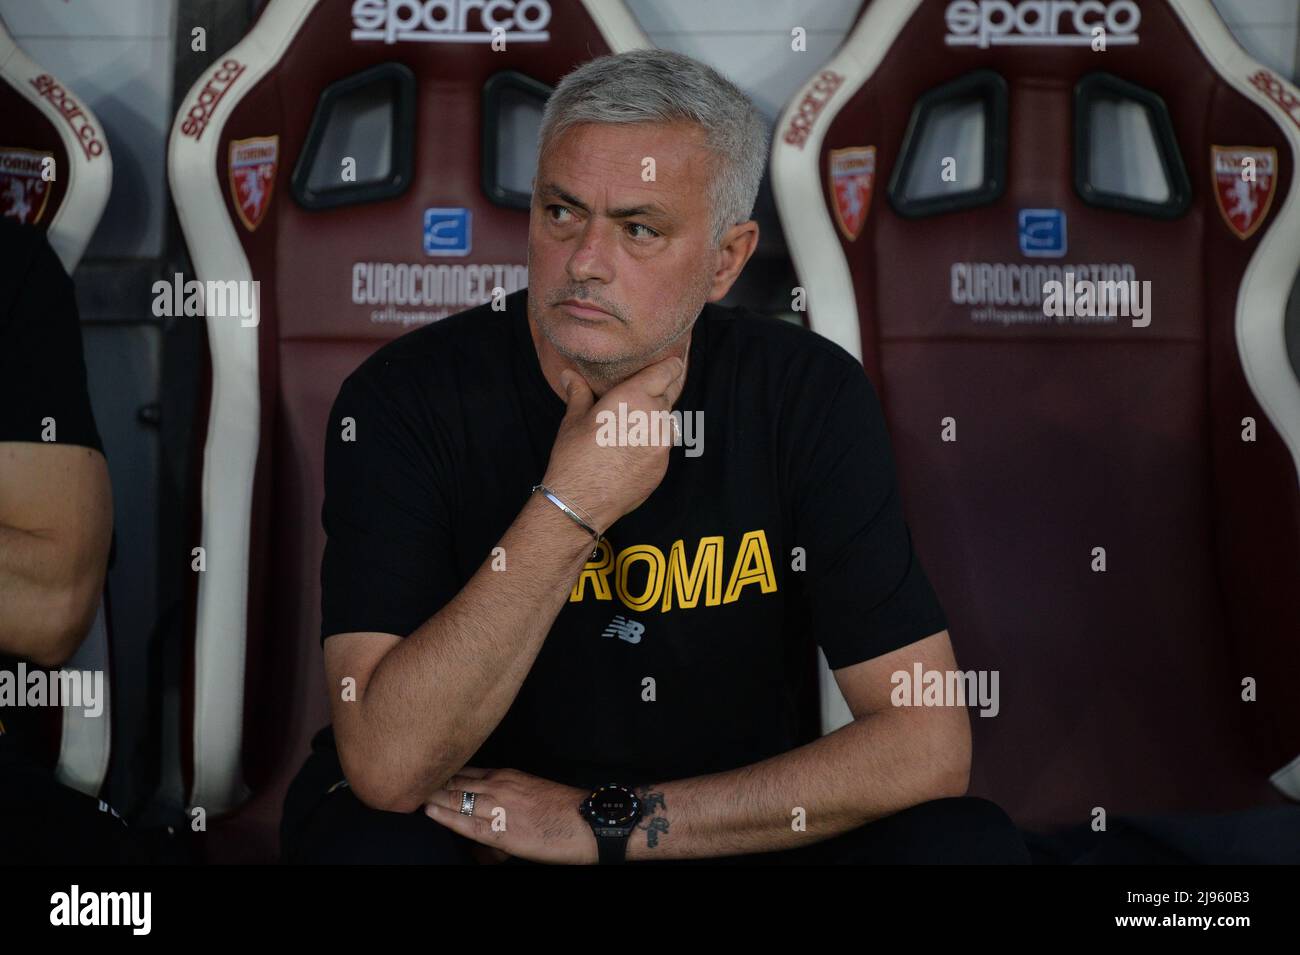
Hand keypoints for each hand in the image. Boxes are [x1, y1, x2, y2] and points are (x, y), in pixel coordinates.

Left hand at [425, 767, 596, 864]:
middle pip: (456, 780)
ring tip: (408, 793)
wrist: (588, 821)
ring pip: (457, 797)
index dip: (443, 771)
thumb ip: (508, 791)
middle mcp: (500, 786)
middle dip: (432, 780)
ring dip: (433, 795)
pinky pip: (468, 823)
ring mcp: (500, 807)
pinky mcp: (503, 831)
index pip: (466, 770)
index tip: (423, 768)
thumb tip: (489, 800)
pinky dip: (447, 817)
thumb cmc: (564, 808)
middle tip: (405, 775)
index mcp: (508, 775)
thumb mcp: (533, 789)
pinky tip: (430, 812)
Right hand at [541, 355, 687, 533]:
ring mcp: (662, 443)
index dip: (671, 365)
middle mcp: (654, 417)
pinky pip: (663, 446)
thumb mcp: (574, 420)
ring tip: (632, 427)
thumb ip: (579, 392)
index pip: (667, 372)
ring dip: (656, 420)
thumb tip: (568, 374)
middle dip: (656, 394)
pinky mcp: (663, 465)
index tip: (673, 362)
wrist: (581, 502)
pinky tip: (631, 451)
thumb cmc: (574, 456)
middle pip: (668, 395)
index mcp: (634, 397)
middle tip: (640, 397)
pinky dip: (652, 443)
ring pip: (667, 422)